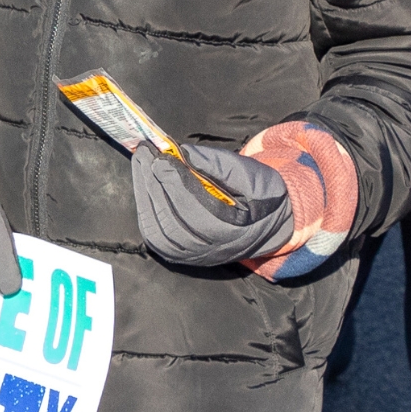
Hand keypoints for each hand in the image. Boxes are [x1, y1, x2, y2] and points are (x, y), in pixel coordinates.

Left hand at [128, 143, 293, 269]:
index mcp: (233, 230)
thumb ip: (217, 164)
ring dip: (145, 195)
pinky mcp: (182, 258)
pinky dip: (146, 211)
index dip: (174, 181)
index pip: (194, 208)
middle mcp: (211, 250)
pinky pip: (156, 238)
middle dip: (153, 183)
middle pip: (171, 219)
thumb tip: (181, 153)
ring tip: (141, 165)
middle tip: (143, 154)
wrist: (269, 226)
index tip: (160, 156)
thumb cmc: (261, 197)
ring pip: (158, 231)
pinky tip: (144, 186)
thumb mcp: (252, 174)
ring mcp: (194, 257)